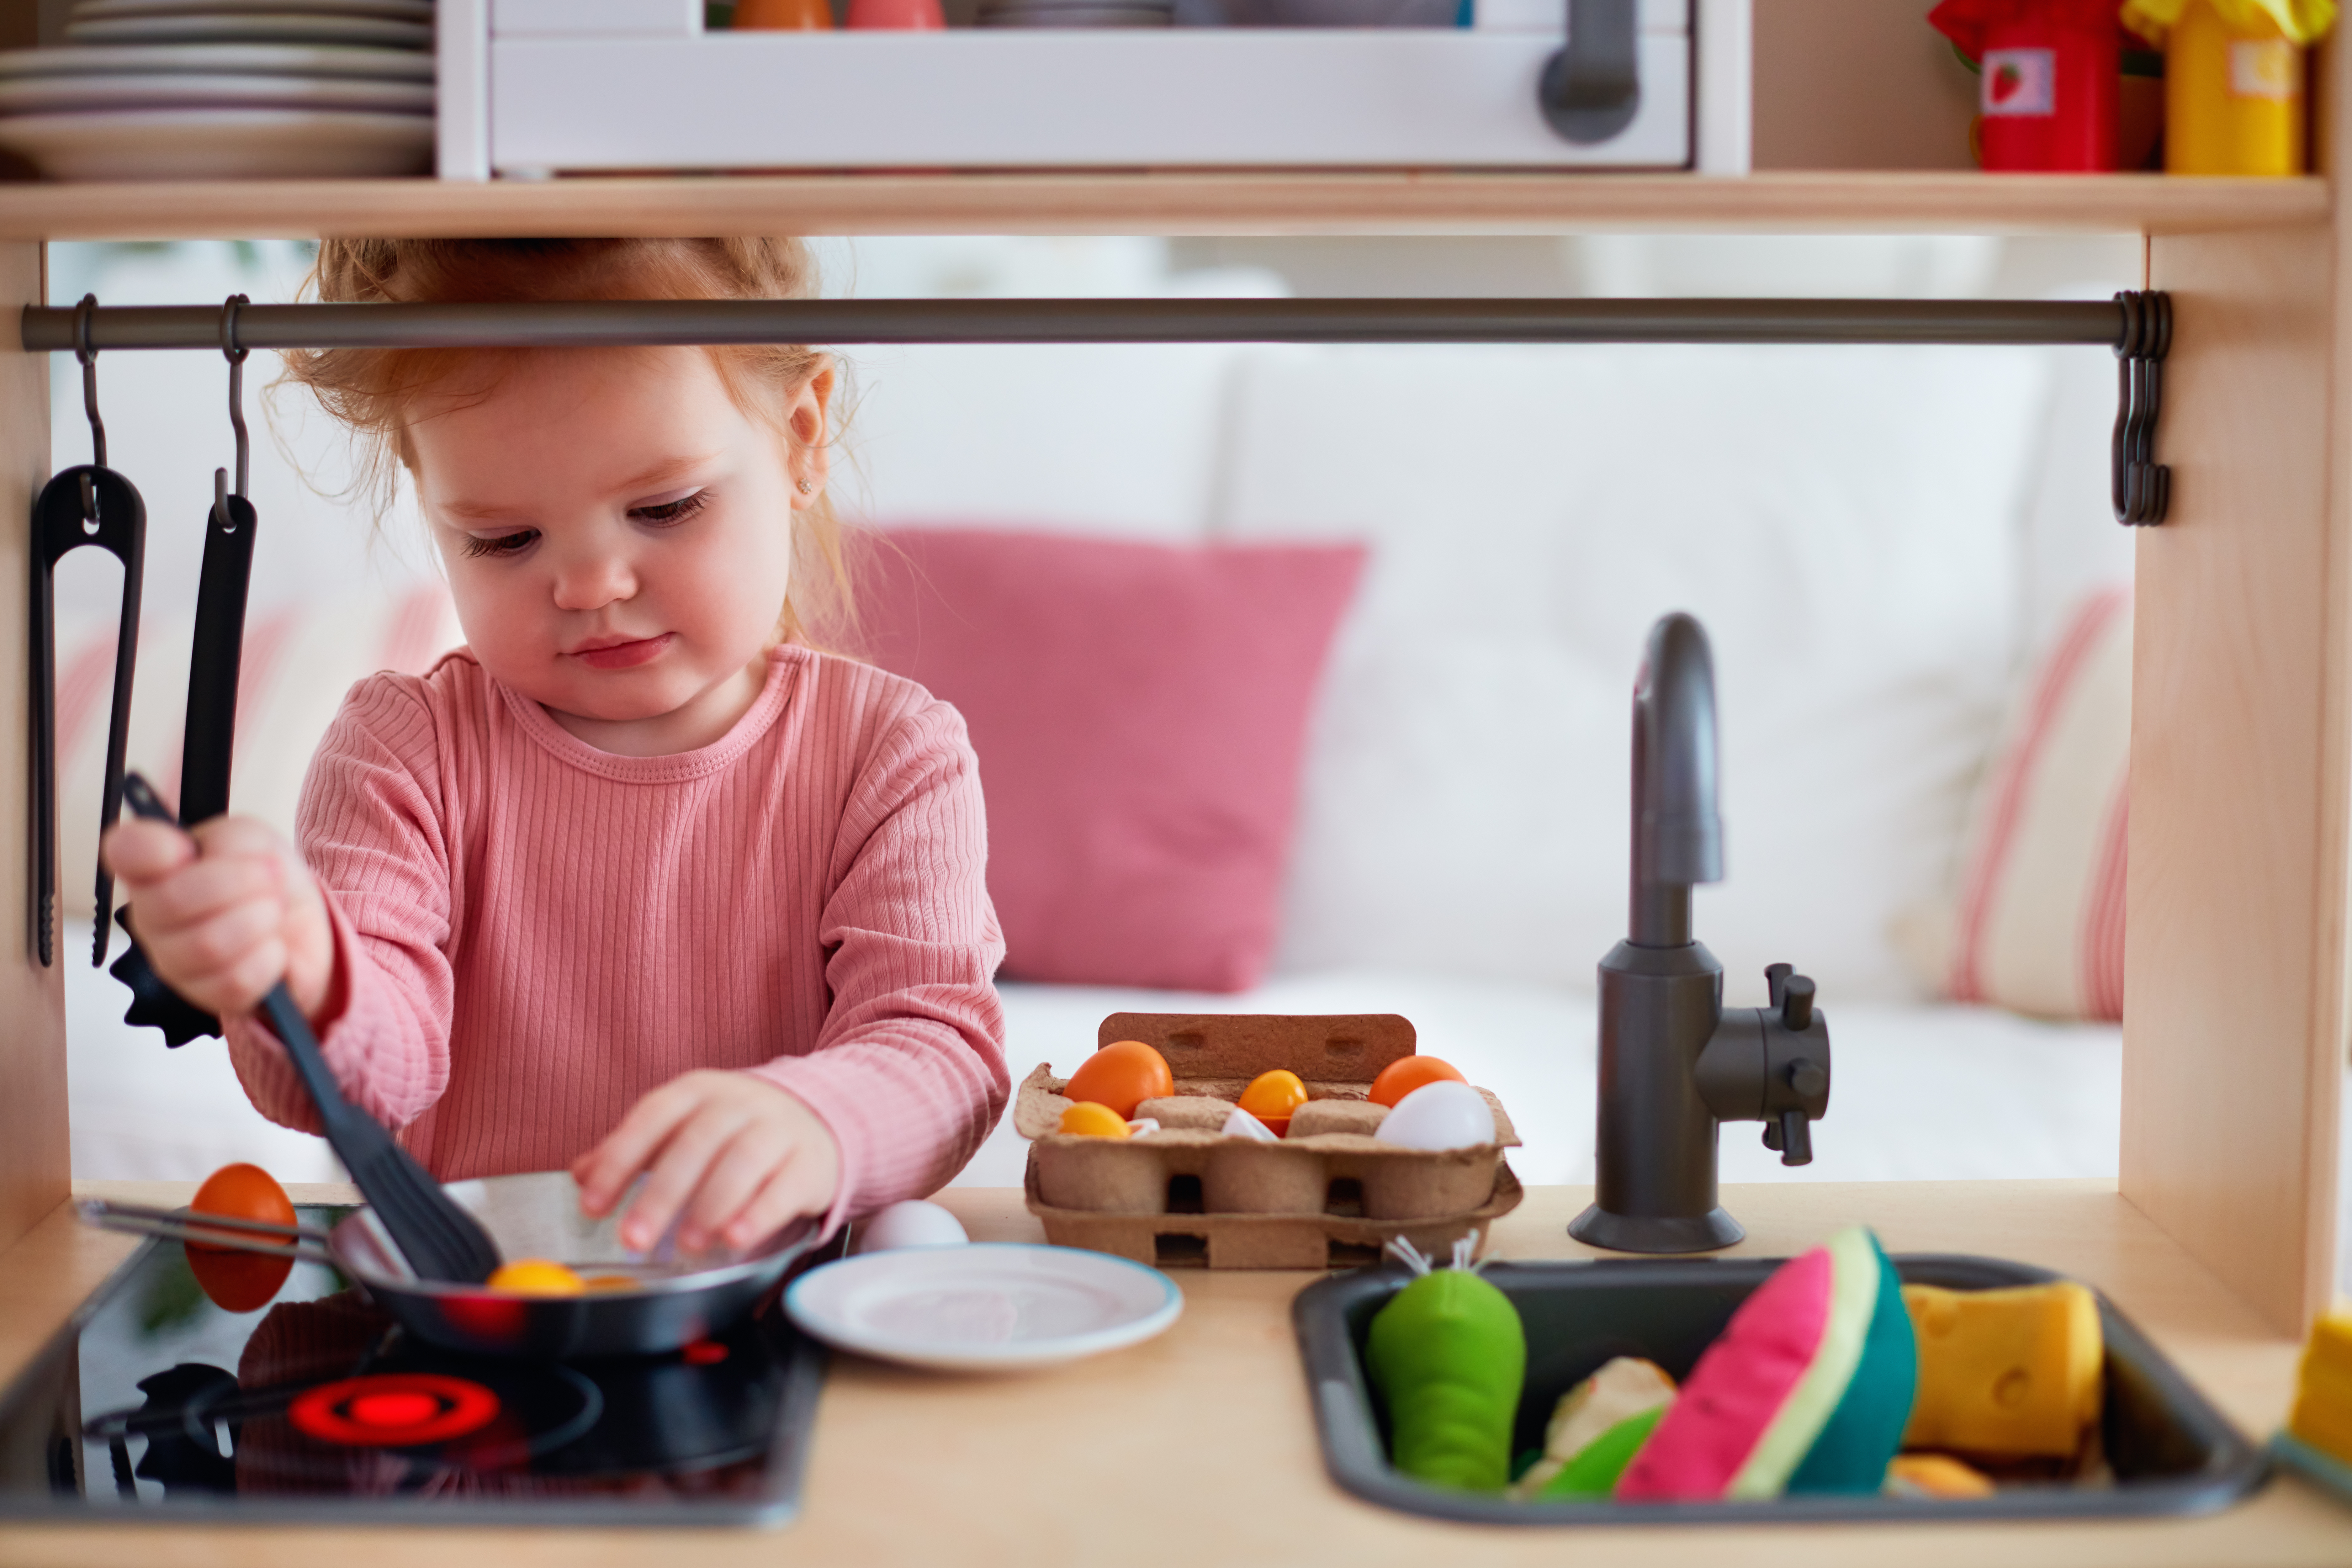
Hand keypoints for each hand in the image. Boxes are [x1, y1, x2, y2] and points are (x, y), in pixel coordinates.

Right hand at [102, 814, 336, 1021]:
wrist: (298, 923)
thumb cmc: (265, 878)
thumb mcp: (256, 840)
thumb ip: (225, 837)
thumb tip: (185, 843)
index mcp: (156, 869)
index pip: (126, 852)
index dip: (149, 848)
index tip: (185, 849)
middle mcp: (152, 917)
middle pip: (174, 900)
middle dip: (240, 882)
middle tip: (269, 877)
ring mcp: (175, 961)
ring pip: (208, 944)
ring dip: (259, 918)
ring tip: (272, 910)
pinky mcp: (208, 994)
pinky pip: (237, 980)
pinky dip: (269, 957)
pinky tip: (271, 945)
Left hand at [571, 1071, 840, 1252]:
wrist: (819, 1118)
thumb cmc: (736, 1131)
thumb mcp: (682, 1127)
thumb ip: (633, 1150)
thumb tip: (582, 1173)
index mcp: (698, 1090)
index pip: (652, 1117)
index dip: (620, 1159)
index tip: (593, 1205)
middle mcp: (739, 1103)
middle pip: (696, 1143)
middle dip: (660, 1194)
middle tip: (633, 1239)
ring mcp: (779, 1129)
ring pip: (742, 1161)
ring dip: (709, 1205)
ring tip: (686, 1245)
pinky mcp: (810, 1162)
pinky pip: (784, 1187)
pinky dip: (758, 1214)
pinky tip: (735, 1238)